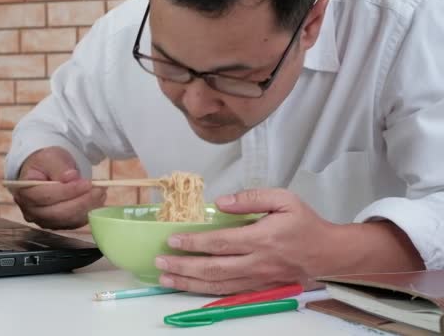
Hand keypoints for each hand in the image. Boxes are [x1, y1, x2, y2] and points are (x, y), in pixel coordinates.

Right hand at [12, 146, 106, 229]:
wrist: (47, 171)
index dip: (68, 191)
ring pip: (68, 220)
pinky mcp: (56, 225)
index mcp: (24, 191)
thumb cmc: (46, 163)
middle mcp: (30, 210)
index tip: (87, 183)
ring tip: (101, 193)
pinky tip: (96, 201)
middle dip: (82, 201)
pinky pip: (74, 223)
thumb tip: (71, 177)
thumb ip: (60, 167)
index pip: (46, 196)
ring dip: (87, 208)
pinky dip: (87, 213)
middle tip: (100, 190)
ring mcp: (43, 220)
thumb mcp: (51, 157)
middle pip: (58, 212)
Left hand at [155, 188, 335, 294]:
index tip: (172, 240)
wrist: (328, 253)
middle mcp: (256, 262)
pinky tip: (190, 286)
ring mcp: (256, 278)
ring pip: (217, 285)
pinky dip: (206, 291)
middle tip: (160, 262)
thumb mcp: (284, 199)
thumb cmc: (305, 223)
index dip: (194, 242)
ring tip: (166, 279)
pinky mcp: (258, 287)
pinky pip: (228, 291)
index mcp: (261, 238)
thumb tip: (222, 201)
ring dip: (189, 283)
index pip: (220, 242)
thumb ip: (252, 197)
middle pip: (213, 268)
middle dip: (183, 266)